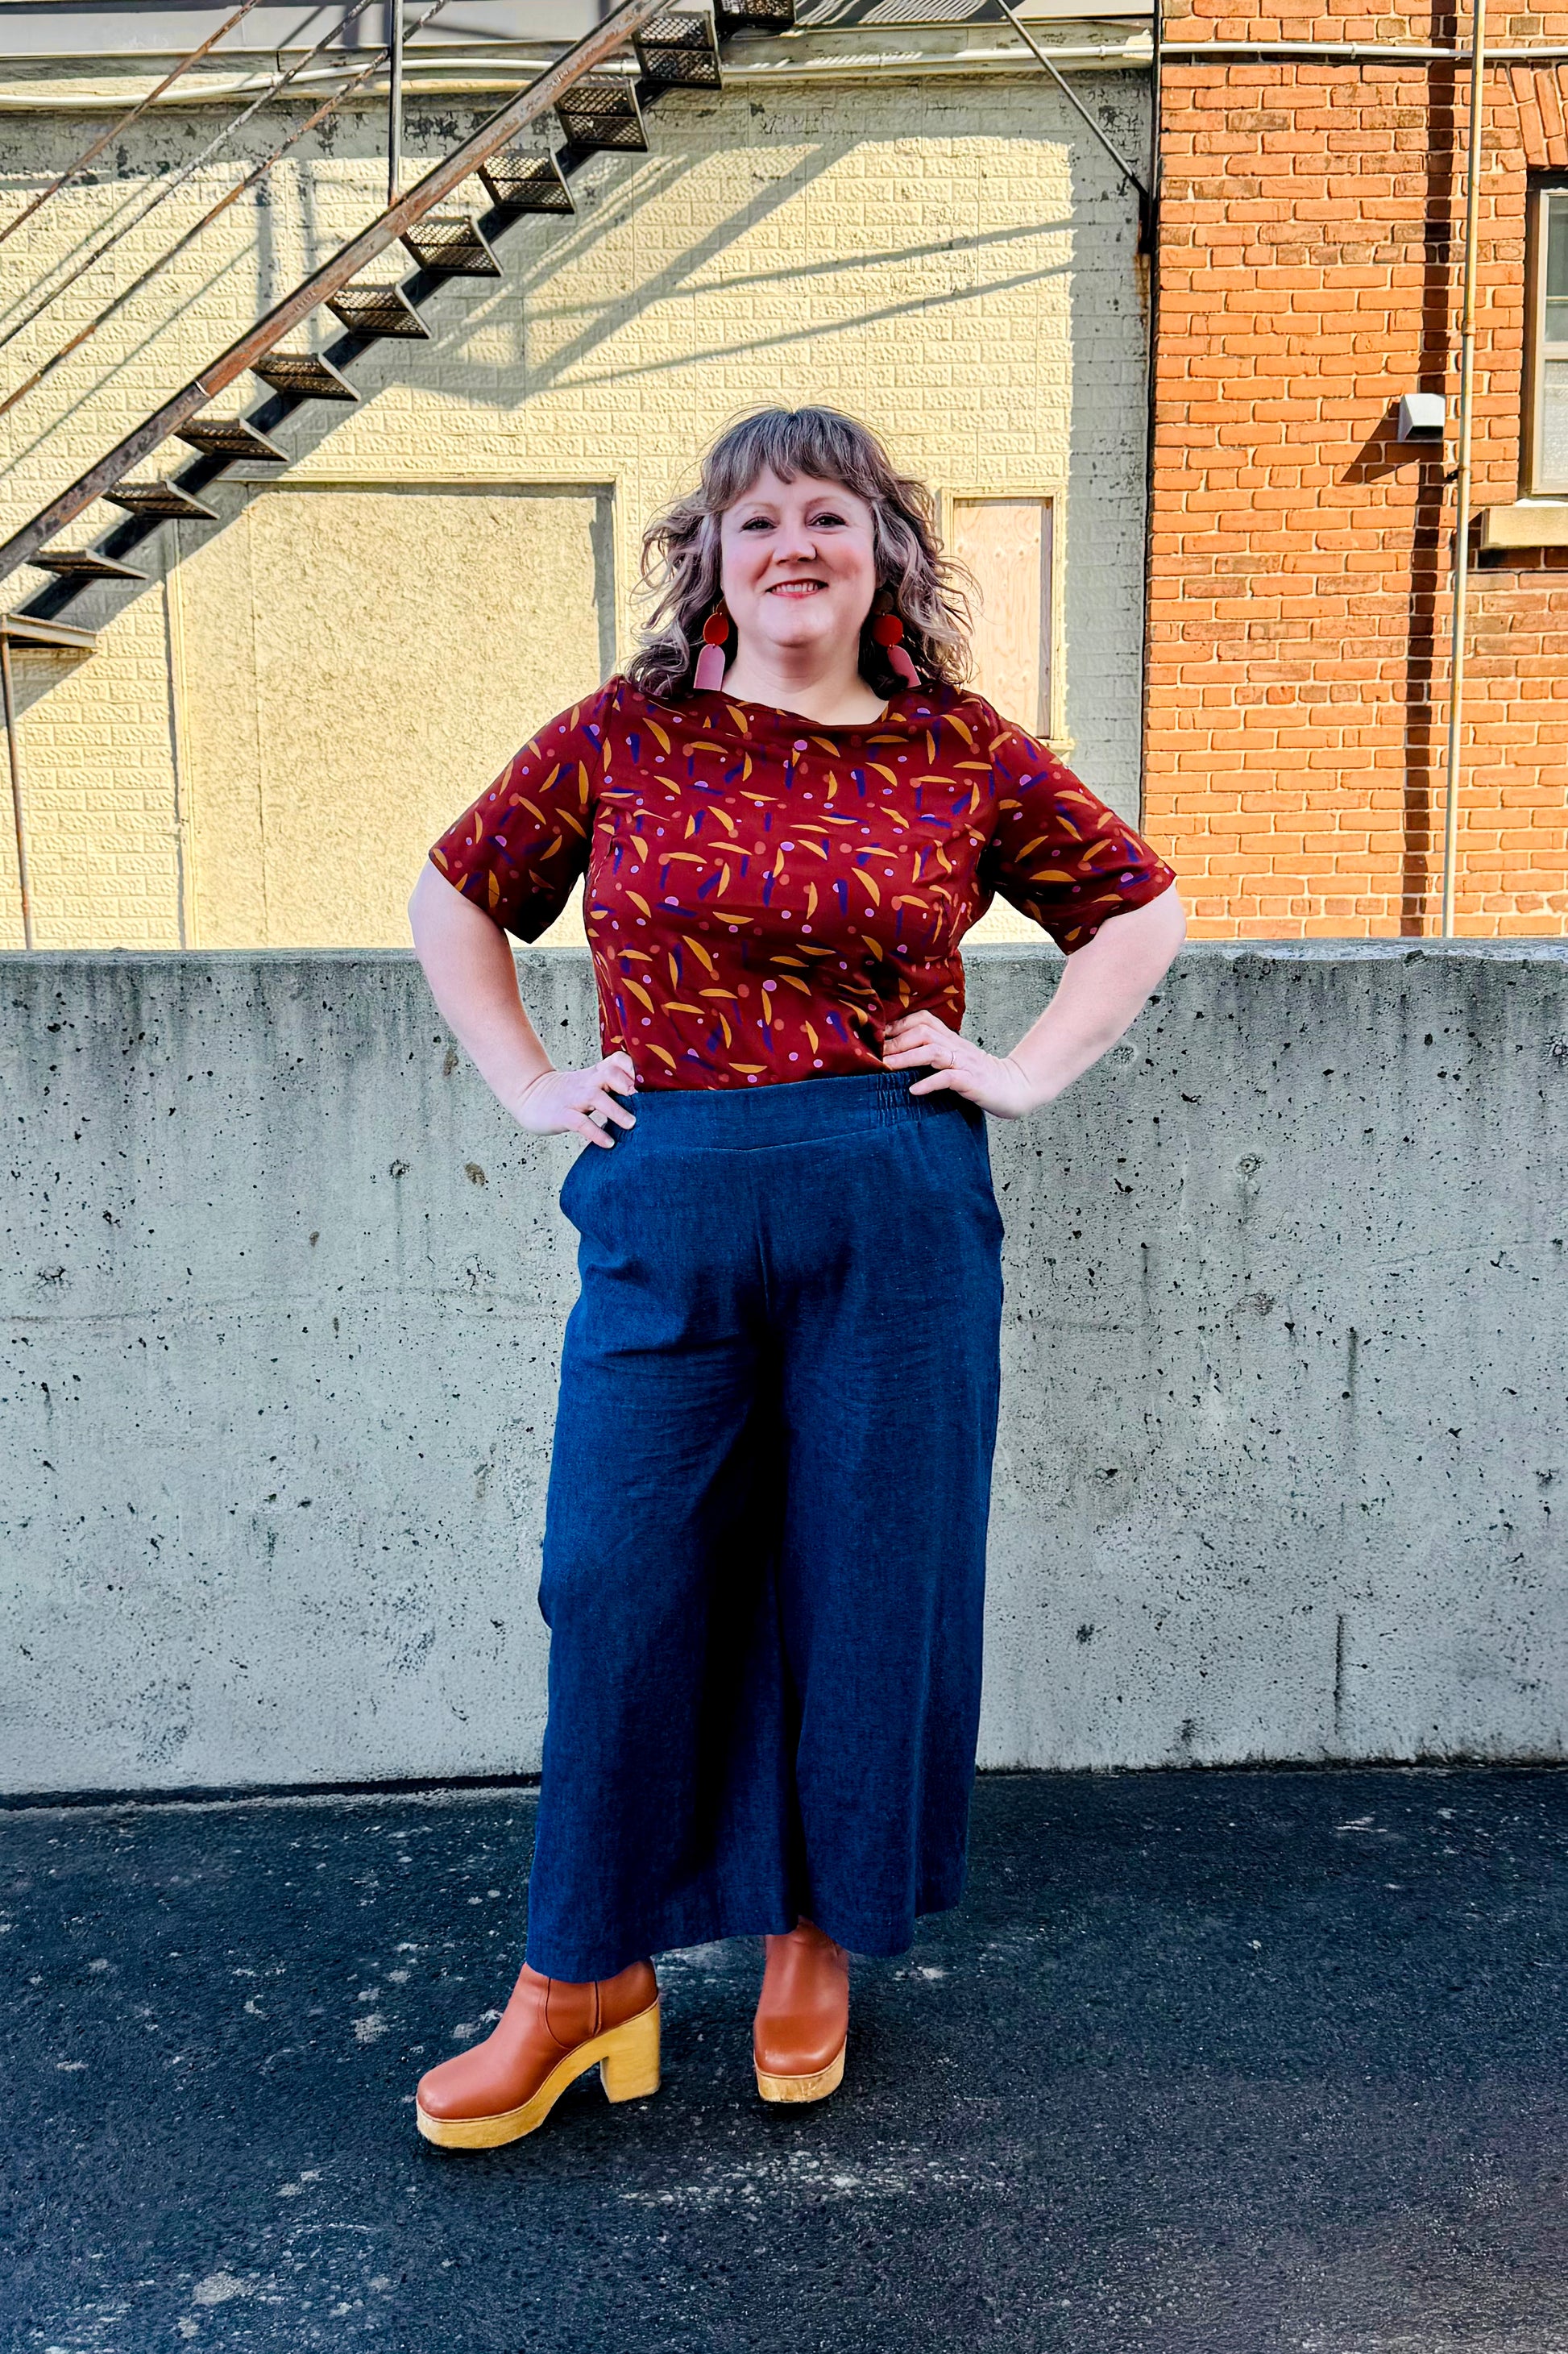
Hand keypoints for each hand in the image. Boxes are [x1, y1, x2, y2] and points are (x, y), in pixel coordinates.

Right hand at [511, 1052, 636, 1146]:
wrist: (529, 1097)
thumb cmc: (566, 1094)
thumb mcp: (588, 1083)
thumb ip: (611, 1085)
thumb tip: (643, 1098)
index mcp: (594, 1075)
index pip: (615, 1060)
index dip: (630, 1067)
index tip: (646, 1082)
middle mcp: (585, 1083)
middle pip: (608, 1074)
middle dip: (625, 1084)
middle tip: (642, 1101)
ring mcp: (572, 1099)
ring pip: (595, 1097)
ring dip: (615, 1110)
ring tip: (631, 1124)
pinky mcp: (561, 1115)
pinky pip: (579, 1123)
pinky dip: (595, 1133)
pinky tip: (608, 1143)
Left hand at [882, 1012, 1039, 1117]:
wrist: (1013, 1087)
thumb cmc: (980, 1076)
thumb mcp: (955, 1058)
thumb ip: (934, 1052)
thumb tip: (900, 1053)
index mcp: (951, 1039)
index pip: (923, 1020)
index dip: (899, 1025)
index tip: (879, 1037)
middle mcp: (957, 1046)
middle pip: (923, 1032)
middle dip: (897, 1042)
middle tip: (877, 1055)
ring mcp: (965, 1063)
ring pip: (932, 1051)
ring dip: (906, 1058)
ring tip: (887, 1067)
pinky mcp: (971, 1081)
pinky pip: (948, 1078)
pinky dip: (929, 1083)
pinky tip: (913, 1090)